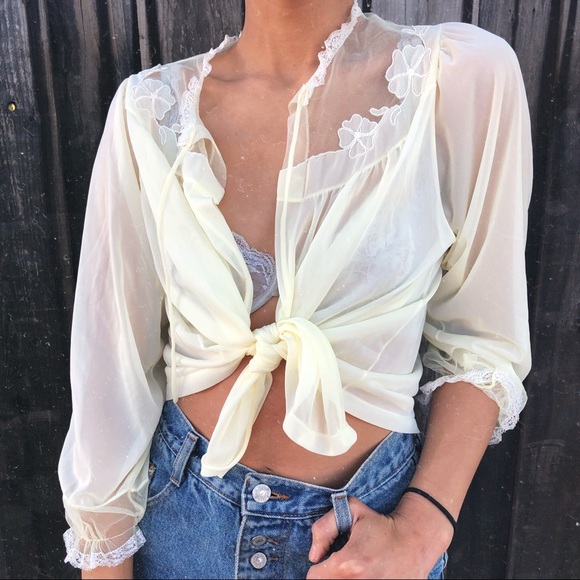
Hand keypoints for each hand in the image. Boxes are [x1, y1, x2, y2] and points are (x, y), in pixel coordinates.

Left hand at [306, 496, 451, 578]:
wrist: (415, 540)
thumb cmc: (382, 526)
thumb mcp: (350, 511)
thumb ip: (323, 527)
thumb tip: (314, 554)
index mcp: (348, 563)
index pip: (314, 577)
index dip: (319, 567)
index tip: (328, 560)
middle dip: (330, 575)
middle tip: (342, 566)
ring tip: (356, 570)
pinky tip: (365, 575)